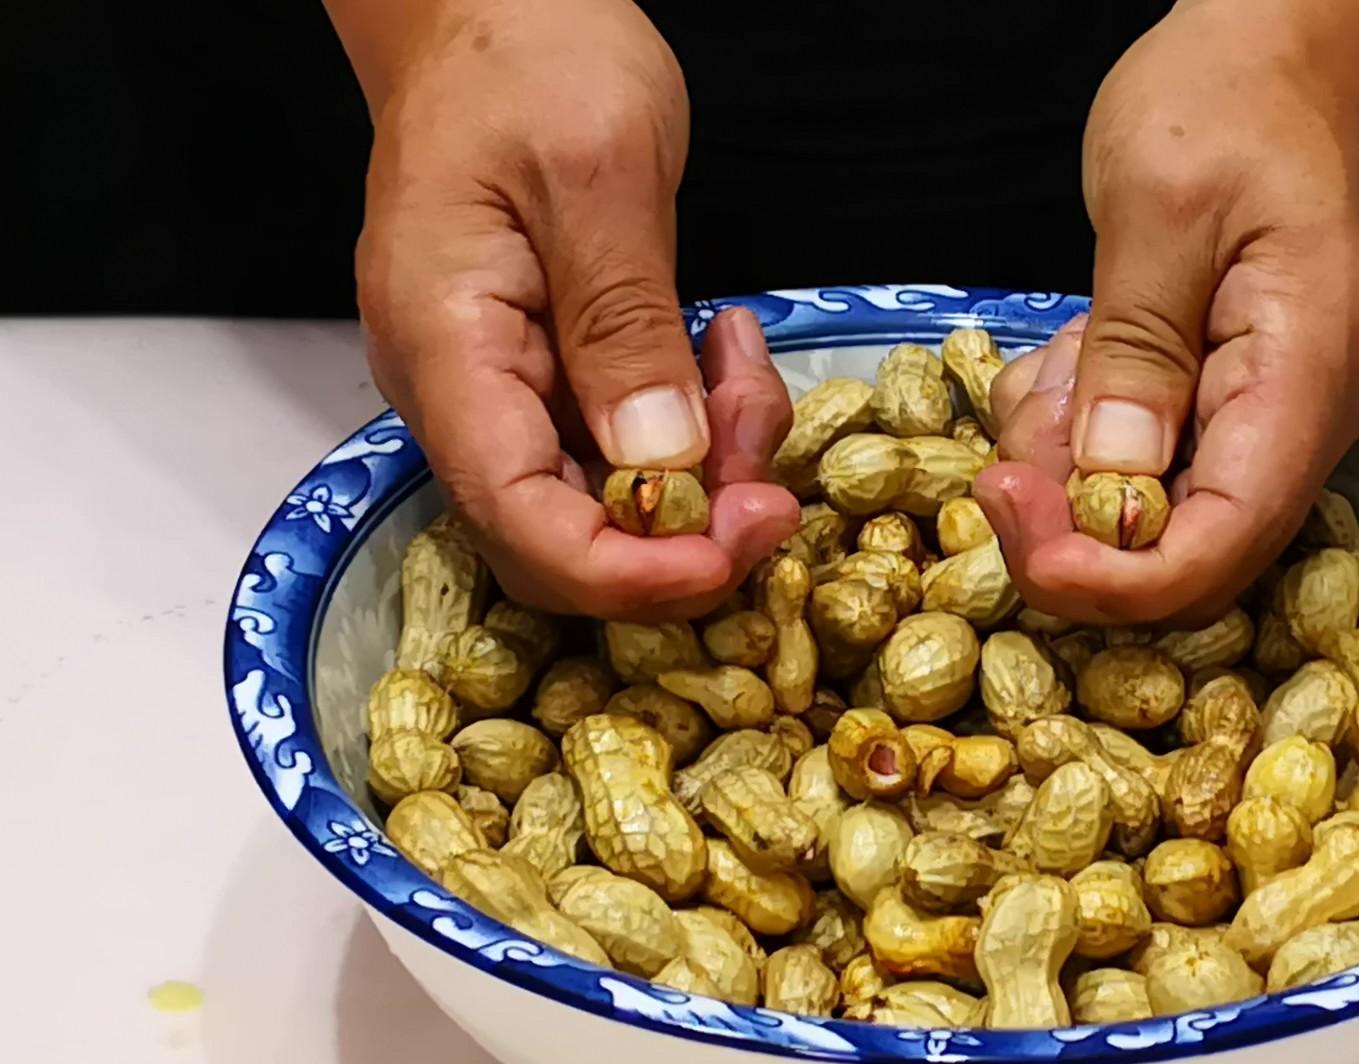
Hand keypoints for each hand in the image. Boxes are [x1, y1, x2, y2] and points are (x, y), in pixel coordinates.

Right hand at [351, 0, 797, 621]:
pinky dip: (695, 421)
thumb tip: (662, 465)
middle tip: (772, 479)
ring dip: (707, 469)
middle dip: (685, 534)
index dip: (629, 572)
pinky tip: (724, 348)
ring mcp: (503, 388)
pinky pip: (628, 446)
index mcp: (445, 348)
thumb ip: (624, 327)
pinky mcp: (551, 374)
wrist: (491, 10)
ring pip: (610, 500)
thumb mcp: (598, 174)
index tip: (736, 550)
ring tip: (745, 366)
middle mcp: (461, 392)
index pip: (520, 521)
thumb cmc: (528, 59)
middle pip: (564, 539)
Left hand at [978, 0, 1358, 626]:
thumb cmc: (1229, 101)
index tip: (1008, 515)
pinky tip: (1070, 354)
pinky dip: (1080, 428)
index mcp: (1302, 386)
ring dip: (1067, 465)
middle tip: (1006, 443)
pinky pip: (1140, 461)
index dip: (1106, 576)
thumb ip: (1133, 354)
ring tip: (1053, 360)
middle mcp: (1296, 426)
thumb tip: (1107, 484)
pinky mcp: (1219, 401)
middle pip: (1182, 557)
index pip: (1215, 551)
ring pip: (1147, 514)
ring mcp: (1261, 417)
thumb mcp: (1158, 211)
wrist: (1281, 48)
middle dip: (1069, 523)